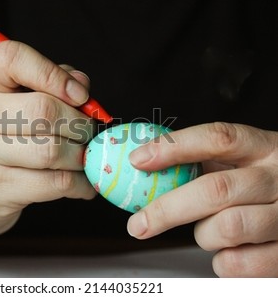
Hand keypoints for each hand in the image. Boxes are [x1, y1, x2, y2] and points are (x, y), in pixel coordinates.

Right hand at [0, 41, 95, 241]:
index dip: (51, 73)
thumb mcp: (12, 97)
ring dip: (81, 155)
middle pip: (42, 111)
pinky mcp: (0, 189)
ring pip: (51, 151)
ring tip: (84, 156)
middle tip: (88, 131)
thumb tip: (82, 85)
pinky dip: (81, 184)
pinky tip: (84, 182)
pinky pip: (55, 184)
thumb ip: (50, 82)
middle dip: (80, 123)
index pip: (11, 59)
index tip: (79, 94)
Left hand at [127, 122, 277, 276]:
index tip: (137, 160)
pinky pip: (238, 263)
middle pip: (215, 190)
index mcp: (262, 148)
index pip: (217, 138)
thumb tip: (142, 163)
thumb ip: (202, 160)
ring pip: (227, 228)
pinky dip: (222, 261)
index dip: (174, 148)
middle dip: (167, 210)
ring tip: (208, 231)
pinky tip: (228, 250)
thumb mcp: (240, 162)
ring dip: (204, 235)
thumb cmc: (259, 185)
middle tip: (138, 224)